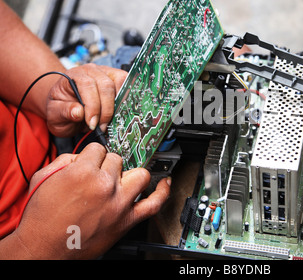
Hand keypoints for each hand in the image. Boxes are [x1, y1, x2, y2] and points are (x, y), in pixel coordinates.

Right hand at [12, 143, 170, 258]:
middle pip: (118, 160)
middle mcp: (104, 185)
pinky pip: (154, 203)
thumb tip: (84, 156)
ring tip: (119, 182)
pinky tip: (165, 184)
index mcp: (83, 171)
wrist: (43, 248)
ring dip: (129, 176)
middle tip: (97, 178)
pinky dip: (162, 192)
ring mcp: (119, 202)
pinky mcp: (127, 220)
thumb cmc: (42, 218)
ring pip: (139, 174)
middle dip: (107, 167)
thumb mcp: (44, 177)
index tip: (91, 164)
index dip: (93, 156)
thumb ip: (67, 160)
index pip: (99, 149)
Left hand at [46, 64, 126, 136]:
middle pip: (106, 85)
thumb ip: (63, 112)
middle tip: (101, 126)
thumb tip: (78, 112)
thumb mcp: (54, 114)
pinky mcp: (117, 79)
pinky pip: (128, 84)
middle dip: (106, 109)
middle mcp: (91, 71)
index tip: (92, 124)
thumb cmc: (62, 108)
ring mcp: (106, 73)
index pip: (87, 85)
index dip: (92, 106)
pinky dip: (126, 99)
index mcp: (73, 75)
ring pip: (120, 83)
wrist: (67, 105)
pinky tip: (118, 112)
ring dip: (118, 105)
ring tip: (110, 120)